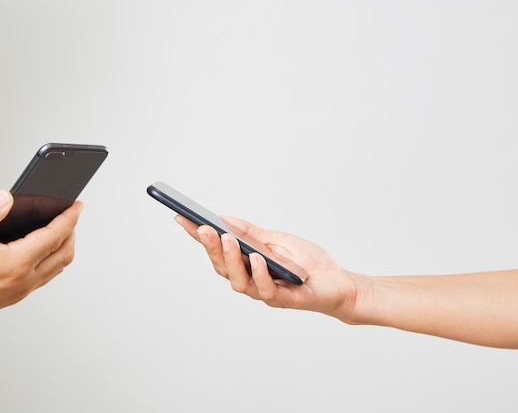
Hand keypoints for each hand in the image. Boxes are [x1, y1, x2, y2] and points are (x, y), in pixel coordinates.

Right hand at [176, 215, 362, 320]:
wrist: (337, 282)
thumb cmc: (307, 263)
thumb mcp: (277, 240)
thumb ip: (252, 233)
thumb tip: (225, 218)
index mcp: (246, 263)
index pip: (217, 249)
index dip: (197, 236)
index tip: (180, 217)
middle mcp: (249, 279)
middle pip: (222, 266)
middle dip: (210, 247)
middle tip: (201, 227)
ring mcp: (263, 292)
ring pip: (238, 281)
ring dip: (230, 259)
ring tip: (226, 239)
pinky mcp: (283, 299)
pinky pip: (265, 290)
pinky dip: (259, 273)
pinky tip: (257, 257)